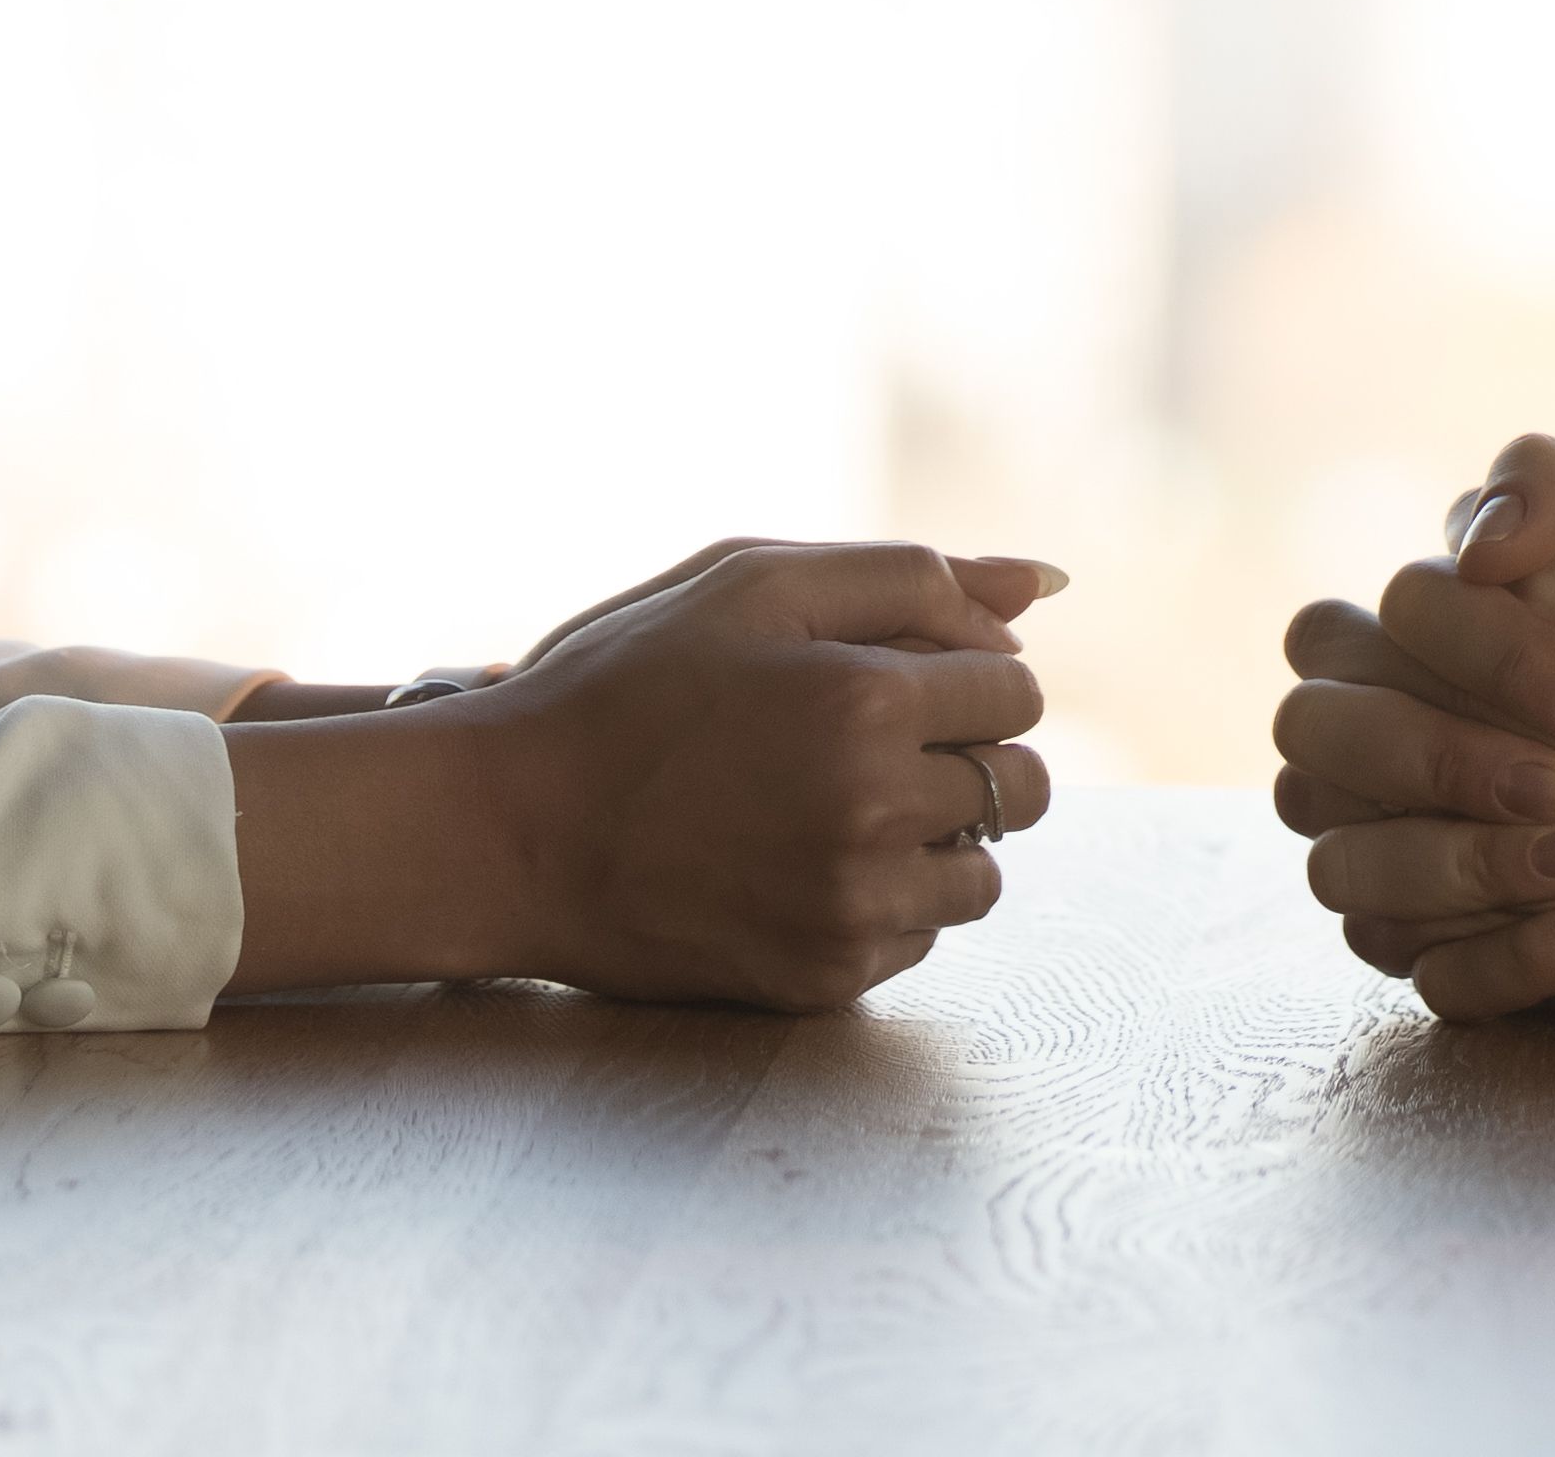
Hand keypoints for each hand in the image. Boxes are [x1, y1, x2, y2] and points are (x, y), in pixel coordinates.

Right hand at [226, 541, 1053, 1008]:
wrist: (508, 831)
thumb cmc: (625, 686)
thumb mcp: (751, 584)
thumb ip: (911, 576)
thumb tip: (1045, 587)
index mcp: (867, 699)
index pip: (1016, 691)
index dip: (964, 677)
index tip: (896, 681)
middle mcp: (876, 812)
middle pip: (1022, 787)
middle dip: (966, 758)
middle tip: (868, 746)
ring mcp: (852, 907)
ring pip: (982, 875)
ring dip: (933, 838)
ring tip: (827, 808)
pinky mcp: (826, 977)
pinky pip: (919, 936)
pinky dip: (883, 901)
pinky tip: (794, 865)